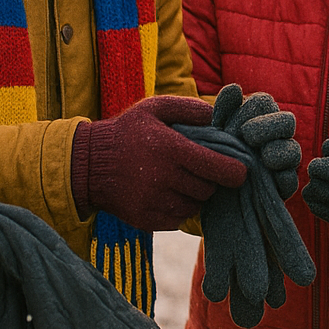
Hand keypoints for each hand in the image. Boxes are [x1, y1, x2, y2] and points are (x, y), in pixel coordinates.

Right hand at [74, 96, 248, 231]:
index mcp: (171, 149)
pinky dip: (180, 209)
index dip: (235, 172)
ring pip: (195, 206)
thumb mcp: (155, 108)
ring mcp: (154, 202)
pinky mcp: (146, 220)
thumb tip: (218, 114)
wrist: (87, 164)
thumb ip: (189, 108)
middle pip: (208, 189)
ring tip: (182, 180)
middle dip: (211, 181)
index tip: (241, 171)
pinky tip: (168, 193)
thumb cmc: (127, 132)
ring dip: (195, 195)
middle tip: (202, 170)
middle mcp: (164, 178)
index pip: (217, 167)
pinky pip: (178, 220)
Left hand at [213, 83, 300, 198]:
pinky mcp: (283, 188)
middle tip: (247, 136)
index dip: (249, 110)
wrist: (209, 202)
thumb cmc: (212, 161)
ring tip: (263, 158)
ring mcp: (281, 163)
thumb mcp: (212, 135)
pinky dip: (282, 178)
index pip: (264, 102)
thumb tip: (235, 88)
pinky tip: (269, 179)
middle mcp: (273, 138)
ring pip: (293, 150)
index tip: (231, 126)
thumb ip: (224, 111)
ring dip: (278, 151)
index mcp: (256, 119)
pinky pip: (291, 180)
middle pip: (286, 121)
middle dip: (268, 126)